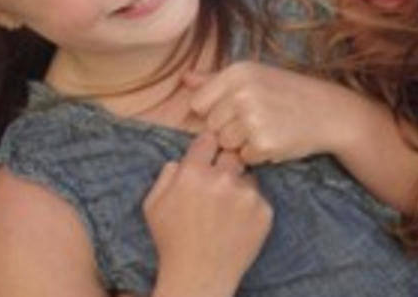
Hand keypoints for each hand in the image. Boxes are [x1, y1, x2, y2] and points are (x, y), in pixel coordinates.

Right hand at [144, 131, 271, 296]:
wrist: (199, 278)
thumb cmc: (172, 243)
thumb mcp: (153, 206)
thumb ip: (166, 174)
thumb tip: (181, 159)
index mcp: (193, 173)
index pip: (208, 139)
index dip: (207, 149)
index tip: (208, 158)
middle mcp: (222, 178)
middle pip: (231, 156)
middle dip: (224, 168)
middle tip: (217, 189)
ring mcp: (246, 194)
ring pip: (247, 177)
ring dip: (239, 187)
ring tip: (226, 212)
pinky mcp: (264, 210)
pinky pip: (259, 197)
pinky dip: (251, 207)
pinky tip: (237, 224)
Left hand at [184, 61, 348, 164]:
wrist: (328, 111)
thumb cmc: (287, 92)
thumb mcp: (253, 76)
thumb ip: (215, 79)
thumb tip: (183, 79)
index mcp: (238, 72)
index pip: (199, 103)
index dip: (214, 111)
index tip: (234, 110)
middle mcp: (243, 92)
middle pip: (210, 126)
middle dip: (228, 129)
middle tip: (255, 120)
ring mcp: (254, 118)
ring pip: (225, 144)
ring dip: (241, 143)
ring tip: (265, 129)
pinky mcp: (264, 143)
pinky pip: (243, 157)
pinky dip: (257, 155)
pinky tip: (274, 140)